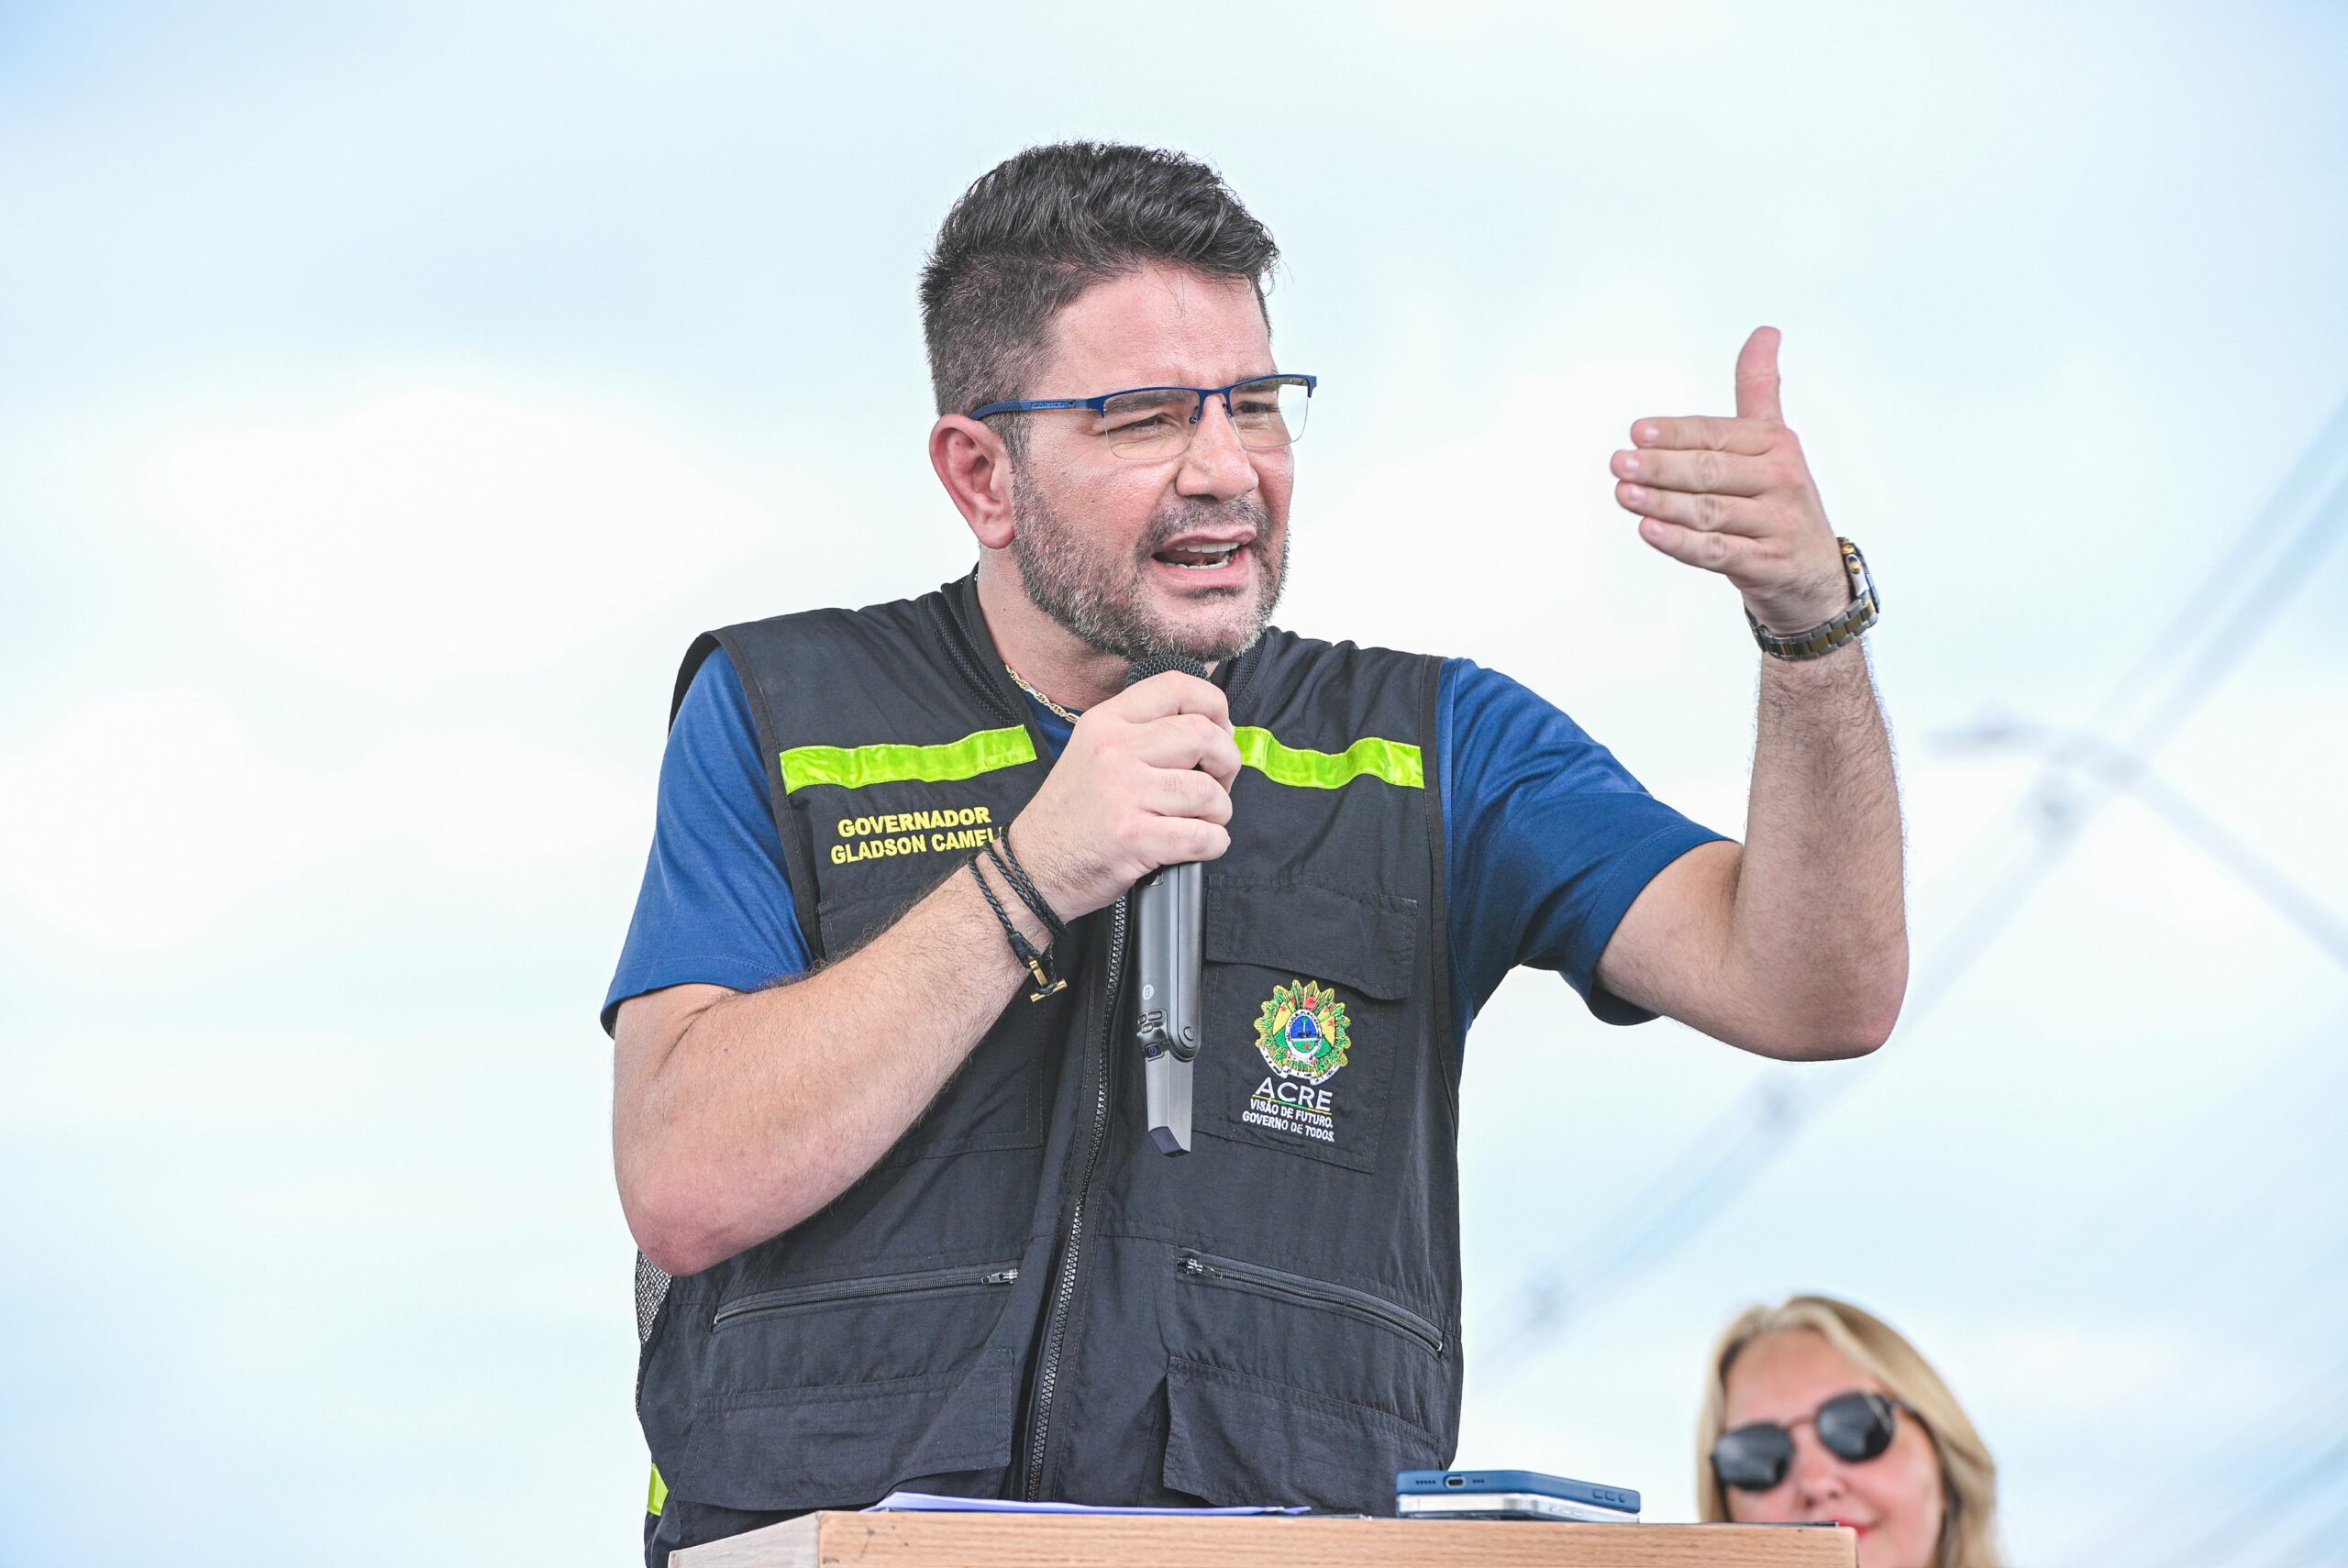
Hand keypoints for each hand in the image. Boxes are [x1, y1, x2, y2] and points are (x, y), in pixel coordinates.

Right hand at [1008, 671, 1240, 918]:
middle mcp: (1114, 750)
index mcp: (1106, 722)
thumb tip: (1216, 729)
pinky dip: (1213, 843)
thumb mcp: (1093, 750)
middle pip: (1203, 735)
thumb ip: (1143, 732)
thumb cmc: (1073, 813)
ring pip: (1208, 791)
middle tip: (1217, 784)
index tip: (1221, 731)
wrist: (1033, 866)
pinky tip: (1197, 845)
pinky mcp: (1134, 837)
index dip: (1215, 705)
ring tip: (1202, 820)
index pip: (1176, 686)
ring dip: (1219, 810)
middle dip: (1227, 762)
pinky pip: (1202, 836)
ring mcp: (1123, 793)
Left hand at [1610, 326, 1848, 633]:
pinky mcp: (1767, 563)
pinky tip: (1649, 530)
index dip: (1675, 434)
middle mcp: (1782, 479)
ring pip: (1709, 511)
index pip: (1718, 434)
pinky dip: (1681, 542)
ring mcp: (1777, 523)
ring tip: (1624, 493)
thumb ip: (1760, 389)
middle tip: (1619, 463)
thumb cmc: (1779, 501)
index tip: (1636, 432)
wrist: (1812, 573)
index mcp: (1777, 444)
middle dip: (1661, 467)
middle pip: (1711, 471)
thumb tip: (1765, 332)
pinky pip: (1717, 550)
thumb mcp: (1774, 441)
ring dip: (1663, 503)